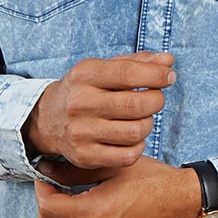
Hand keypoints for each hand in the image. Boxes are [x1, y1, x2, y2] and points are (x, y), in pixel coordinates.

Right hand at [23, 51, 175, 170]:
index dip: (156, 75)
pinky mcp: (85, 156)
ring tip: (141, 118)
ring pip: (136, 132)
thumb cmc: (85, 90)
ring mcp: (81, 132)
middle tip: (155, 99)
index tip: (168, 76)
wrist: (48, 119)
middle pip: (136, 105)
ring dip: (148, 124)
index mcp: (84, 75)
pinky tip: (132, 137)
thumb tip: (168, 61)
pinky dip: (138, 145)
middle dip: (156, 100)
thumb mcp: (104, 68)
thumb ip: (137, 62)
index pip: (128, 74)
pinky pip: (129, 155)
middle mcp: (80, 103)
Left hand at [34, 155, 202, 217]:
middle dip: (46, 206)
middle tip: (56, 190)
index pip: (47, 208)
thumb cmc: (150, 180)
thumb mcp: (111, 167)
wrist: (180, 202)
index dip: (42, 190)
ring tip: (70, 205)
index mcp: (95, 213)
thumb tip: (45, 169)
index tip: (47, 179)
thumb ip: (74, 170)